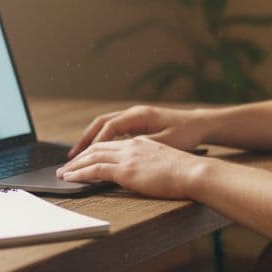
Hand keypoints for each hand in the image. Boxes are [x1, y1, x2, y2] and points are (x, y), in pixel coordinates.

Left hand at [57, 136, 210, 198]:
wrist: (193, 172)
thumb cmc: (185, 171)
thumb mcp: (164, 162)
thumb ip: (149, 163)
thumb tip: (143, 173)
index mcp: (140, 142)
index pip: (110, 144)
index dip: (94, 151)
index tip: (84, 159)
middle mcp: (130, 145)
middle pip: (97, 148)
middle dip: (79, 157)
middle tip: (66, 166)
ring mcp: (127, 156)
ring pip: (92, 157)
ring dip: (74, 166)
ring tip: (63, 174)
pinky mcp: (125, 170)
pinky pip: (95, 170)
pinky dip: (80, 173)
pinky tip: (71, 178)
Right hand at [67, 105, 206, 157]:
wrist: (200, 124)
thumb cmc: (186, 133)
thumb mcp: (165, 141)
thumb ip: (143, 146)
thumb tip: (122, 153)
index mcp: (139, 115)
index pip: (109, 127)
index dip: (95, 143)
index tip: (83, 158)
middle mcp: (133, 113)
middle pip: (101, 124)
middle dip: (84, 140)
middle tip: (72, 157)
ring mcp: (134, 118)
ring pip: (105, 126)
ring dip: (91, 140)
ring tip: (78, 155)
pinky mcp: (137, 124)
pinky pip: (113, 130)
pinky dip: (102, 140)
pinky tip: (97, 153)